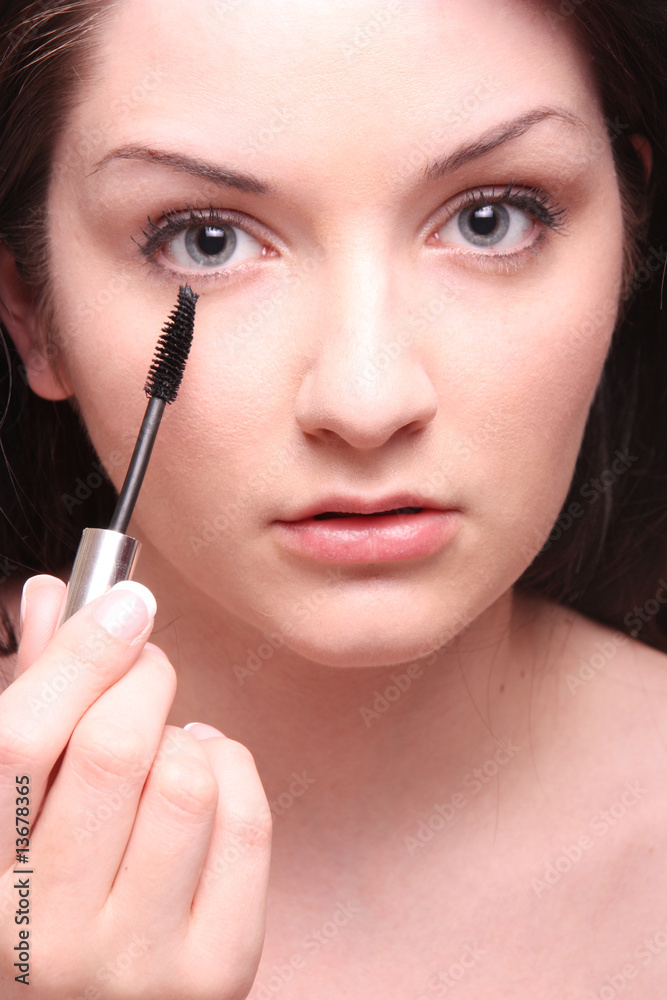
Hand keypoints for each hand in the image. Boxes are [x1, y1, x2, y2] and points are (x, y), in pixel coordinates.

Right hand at [0, 576, 271, 998]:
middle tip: (146, 664)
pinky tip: (204, 775)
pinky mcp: (214, 972)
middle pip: (114, 750)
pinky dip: (232, 772)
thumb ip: (30, 705)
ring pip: (187, 782)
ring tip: (164, 746)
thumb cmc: (38, 906)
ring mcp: (133, 963)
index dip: (79, 653)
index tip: (124, 603)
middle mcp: (42, 935)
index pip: (20, 739)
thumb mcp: (8, 815)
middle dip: (143, 678)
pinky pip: (246, 825)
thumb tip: (53, 596)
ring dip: (183, 737)